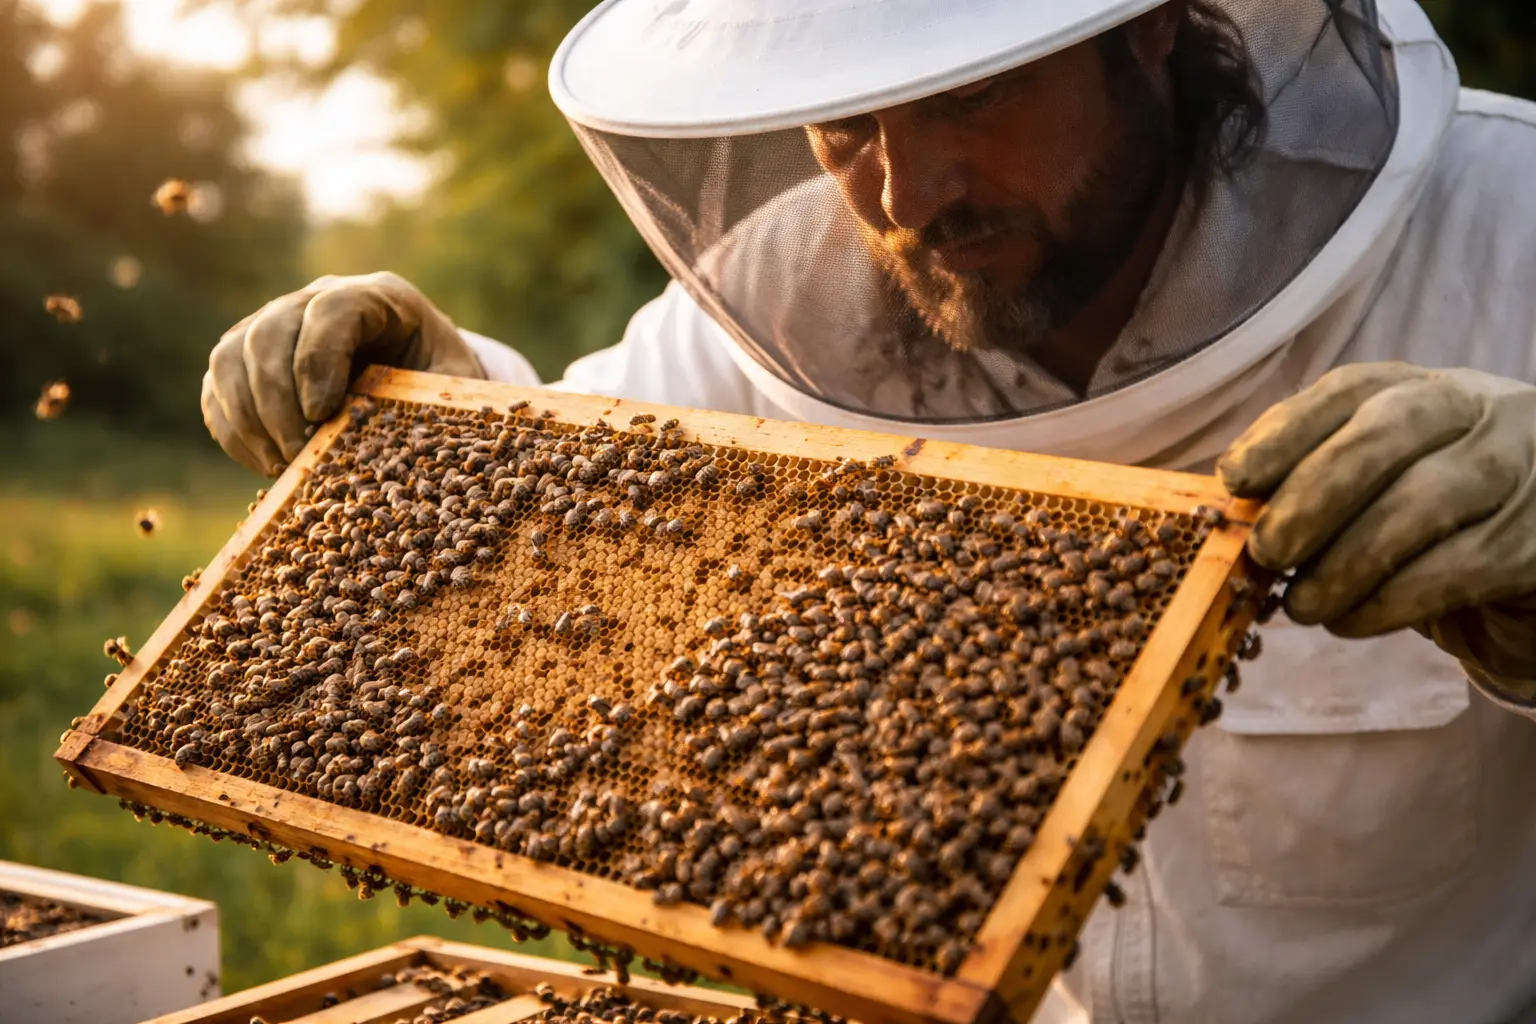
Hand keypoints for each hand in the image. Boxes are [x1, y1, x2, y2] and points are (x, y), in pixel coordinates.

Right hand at [201, 272, 483, 475]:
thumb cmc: (441, 381)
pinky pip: (217, 386)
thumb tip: (402, 445)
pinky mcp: (248, 358)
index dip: (318, 360)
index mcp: (379, 297)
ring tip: (281, 464)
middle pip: (268, 331)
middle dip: (277, 401)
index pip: (331, 309)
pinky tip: (264, 462)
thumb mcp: (454, 387)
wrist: (418, 372)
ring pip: (230, 356)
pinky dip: (232, 428)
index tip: (321, 414)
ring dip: (248, 416)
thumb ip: (433, 401)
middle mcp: (317, 298)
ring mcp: (276, 323)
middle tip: (298, 454)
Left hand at [1217, 361, 1535, 682]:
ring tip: (1299, 605)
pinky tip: (1350, 621)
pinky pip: (1458, 569)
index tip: (1233, 479)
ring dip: (1344, 563)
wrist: (1531, 570)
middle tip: (1264, 553)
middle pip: (1384, 436)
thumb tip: (1231, 503)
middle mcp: (1481, 413)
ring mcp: (1521, 470)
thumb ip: (1311, 479)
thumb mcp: (1376, 485)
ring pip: (1421, 504)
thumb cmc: (1430, 525)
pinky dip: (1390, 601)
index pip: (1349, 390)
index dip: (1284, 432)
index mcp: (1425, 389)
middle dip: (1310, 497)